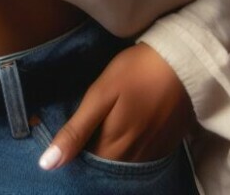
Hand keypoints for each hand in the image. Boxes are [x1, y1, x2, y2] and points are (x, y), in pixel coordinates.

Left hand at [38, 41, 195, 170]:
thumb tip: (48, 163)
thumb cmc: (134, 73)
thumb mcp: (99, 95)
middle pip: (107, 165)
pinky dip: (132, 147)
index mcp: (113, 147)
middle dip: (93, 152)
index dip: (75, 151)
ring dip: (113, 151)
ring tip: (106, 126)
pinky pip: (144, 156)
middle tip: (87, 127)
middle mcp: (134, 158)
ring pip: (125, 162)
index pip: (88, 164)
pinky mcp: (168, 145)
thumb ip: (76, 130)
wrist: (181, 63)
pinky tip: (128, 127)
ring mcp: (154, 153)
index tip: (68, 136)